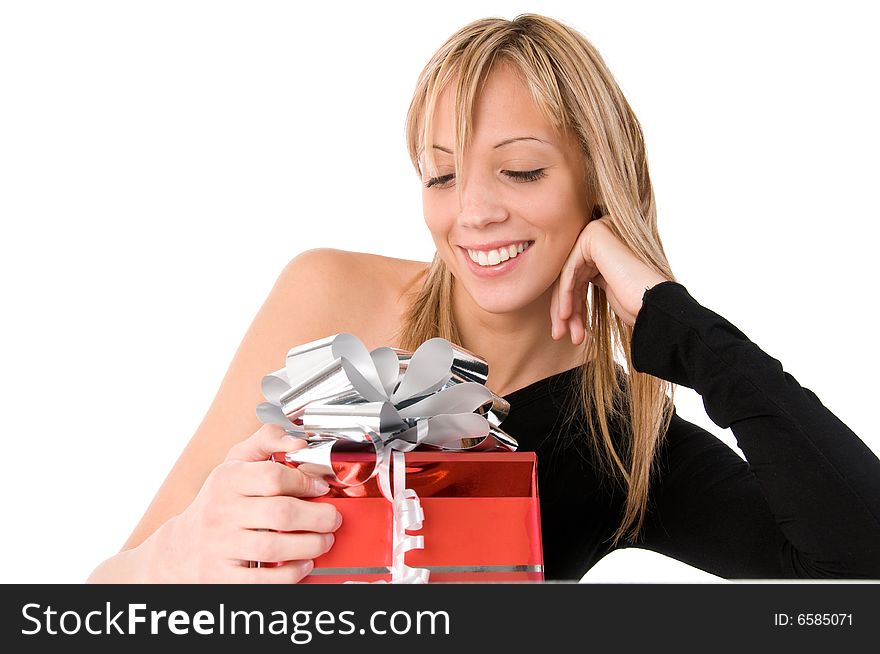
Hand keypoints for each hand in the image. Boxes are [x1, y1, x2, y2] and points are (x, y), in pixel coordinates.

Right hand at [146, 423, 340, 582]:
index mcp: (227, 480)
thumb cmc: (217, 502)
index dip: (305, 482)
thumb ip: (267, 440)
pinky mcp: (221, 576)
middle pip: (281, 513)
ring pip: (274, 547)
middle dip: (318, 517)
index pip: (273, 477)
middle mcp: (221, 512)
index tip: (321, 488)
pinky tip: (303, 563)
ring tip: (323, 540)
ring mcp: (219, 545)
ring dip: (311, 545)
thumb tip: (298, 441)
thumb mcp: (235, 463)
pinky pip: (263, 580)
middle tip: (332, 519)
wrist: (181, 547)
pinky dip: (291, 573)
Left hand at [550, 216, 667, 343]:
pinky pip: (570, 270)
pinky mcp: (594, 235)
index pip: (579, 277)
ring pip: (568, 275)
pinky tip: (565, 316)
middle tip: (560, 334)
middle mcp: (604, 234)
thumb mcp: (610, 290)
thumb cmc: (639, 303)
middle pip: (572, 276)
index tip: (572, 333)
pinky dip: (565, 294)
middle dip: (565, 309)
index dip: (572, 307)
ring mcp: (599, 231)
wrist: (657, 304)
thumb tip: (560, 295)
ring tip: (562, 332)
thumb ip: (586, 283)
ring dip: (563, 307)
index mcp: (609, 246)